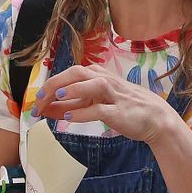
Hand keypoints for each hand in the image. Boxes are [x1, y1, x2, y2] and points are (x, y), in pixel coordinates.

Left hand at [32, 64, 182, 143]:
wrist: (156, 119)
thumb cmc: (124, 109)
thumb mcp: (96, 104)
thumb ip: (73, 105)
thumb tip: (47, 109)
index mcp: (99, 76)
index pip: (69, 74)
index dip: (49, 86)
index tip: (35, 103)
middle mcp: (106, 81)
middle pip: (78, 73)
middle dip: (55, 85)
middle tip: (39, 101)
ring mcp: (115, 95)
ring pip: (93, 85)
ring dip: (73, 90)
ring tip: (56, 97)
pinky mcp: (120, 112)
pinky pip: (101, 109)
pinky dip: (84, 113)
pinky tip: (70, 117)